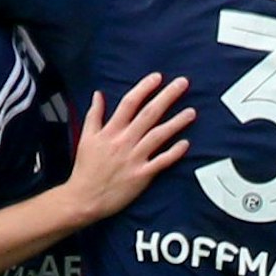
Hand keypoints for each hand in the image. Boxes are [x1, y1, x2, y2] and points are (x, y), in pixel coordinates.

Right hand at [63, 73, 194, 222]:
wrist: (84, 199)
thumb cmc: (85, 168)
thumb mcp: (85, 137)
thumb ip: (94, 114)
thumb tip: (99, 94)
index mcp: (110, 131)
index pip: (129, 103)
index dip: (144, 88)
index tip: (158, 77)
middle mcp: (124, 141)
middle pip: (148, 114)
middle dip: (166, 97)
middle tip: (183, 83)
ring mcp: (134, 158)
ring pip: (158, 136)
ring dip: (176, 123)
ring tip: (192, 112)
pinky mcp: (142, 175)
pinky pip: (161, 161)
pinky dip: (173, 153)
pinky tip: (186, 143)